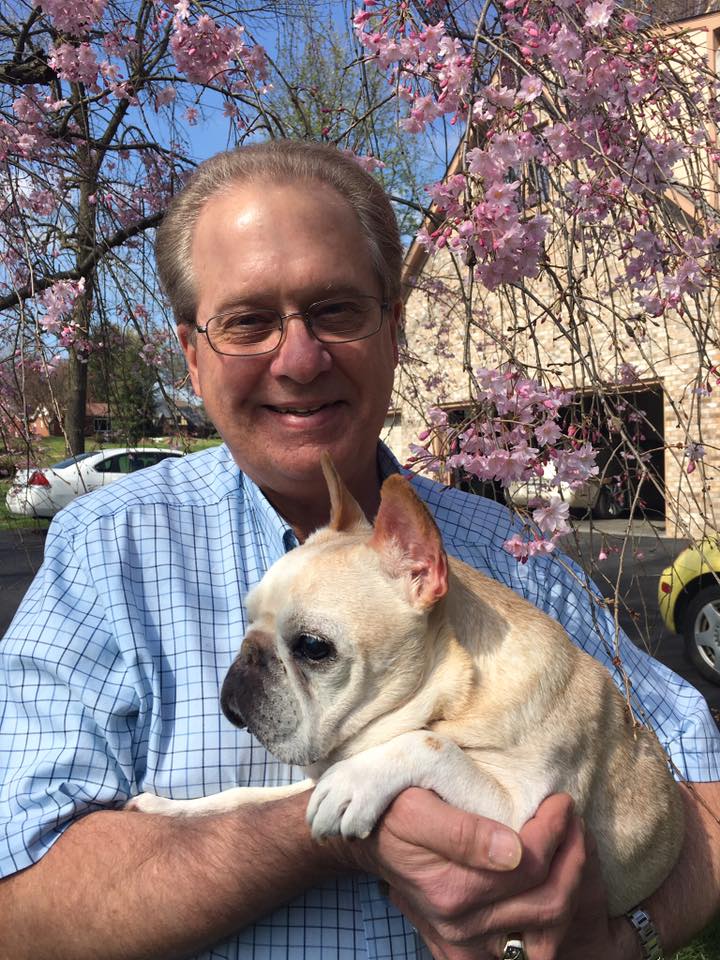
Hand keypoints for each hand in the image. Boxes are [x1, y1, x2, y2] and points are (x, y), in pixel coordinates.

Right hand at [345, 789, 603, 959]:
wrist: (367, 840)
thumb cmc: (391, 813)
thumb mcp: (417, 808)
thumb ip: (464, 832)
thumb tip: (515, 851)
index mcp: (452, 891)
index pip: (531, 866)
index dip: (555, 831)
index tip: (561, 801)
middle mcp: (462, 927)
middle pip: (548, 904)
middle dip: (574, 858)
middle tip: (574, 821)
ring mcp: (466, 945)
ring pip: (546, 932)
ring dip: (570, 887)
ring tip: (571, 847)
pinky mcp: (467, 950)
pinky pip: (527, 947)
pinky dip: (550, 916)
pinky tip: (552, 881)